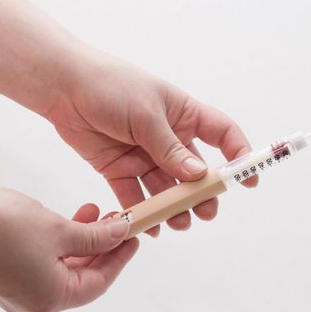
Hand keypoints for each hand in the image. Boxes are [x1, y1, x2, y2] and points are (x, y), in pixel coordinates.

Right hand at [0, 187, 137, 311]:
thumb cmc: (1, 226)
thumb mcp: (60, 230)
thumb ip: (95, 236)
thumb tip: (121, 233)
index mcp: (51, 299)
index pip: (99, 282)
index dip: (120, 258)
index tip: (133, 237)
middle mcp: (35, 302)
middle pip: (82, 276)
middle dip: (101, 246)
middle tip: (116, 220)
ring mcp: (19, 291)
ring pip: (64, 267)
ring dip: (82, 241)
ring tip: (94, 212)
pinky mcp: (8, 277)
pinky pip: (45, 263)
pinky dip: (61, 244)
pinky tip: (69, 220)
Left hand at [48, 49, 257, 236]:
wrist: (63, 88)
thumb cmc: (110, 86)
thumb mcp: (146, 115)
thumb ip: (170, 148)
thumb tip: (198, 175)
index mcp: (182, 115)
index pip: (221, 133)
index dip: (238, 154)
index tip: (247, 179)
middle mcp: (167, 137)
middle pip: (194, 170)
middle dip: (202, 193)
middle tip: (205, 212)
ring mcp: (143, 155)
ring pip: (166, 187)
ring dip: (174, 207)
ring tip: (179, 223)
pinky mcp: (119, 169)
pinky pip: (136, 195)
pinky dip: (143, 211)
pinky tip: (152, 225)